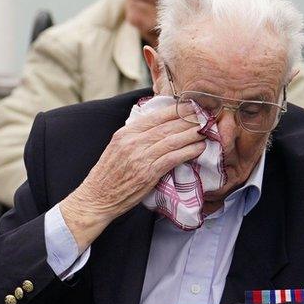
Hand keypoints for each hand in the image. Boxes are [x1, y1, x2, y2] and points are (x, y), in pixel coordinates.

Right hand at [59, 103, 206, 250]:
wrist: (96, 198)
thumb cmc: (108, 175)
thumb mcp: (117, 148)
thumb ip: (135, 136)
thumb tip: (157, 126)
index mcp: (125, 133)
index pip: (156, 115)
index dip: (177, 109)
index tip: (192, 106)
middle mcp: (132, 142)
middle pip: (168, 125)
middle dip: (189, 120)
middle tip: (206, 117)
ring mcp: (140, 157)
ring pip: (173, 140)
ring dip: (193, 134)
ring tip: (206, 131)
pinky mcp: (148, 173)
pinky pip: (173, 158)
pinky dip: (189, 151)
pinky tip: (199, 148)